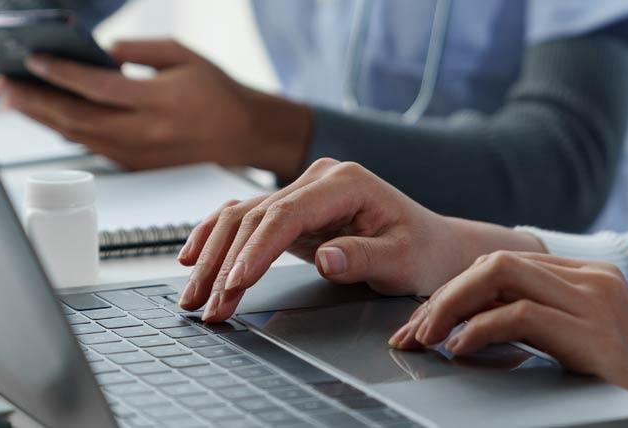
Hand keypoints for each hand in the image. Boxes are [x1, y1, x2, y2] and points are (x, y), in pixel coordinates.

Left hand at [0, 39, 312, 180]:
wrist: (243, 133)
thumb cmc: (215, 91)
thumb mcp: (181, 55)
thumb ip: (137, 50)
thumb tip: (96, 53)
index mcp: (160, 102)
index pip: (99, 88)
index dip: (62, 75)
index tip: (33, 59)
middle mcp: (146, 134)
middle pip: (77, 119)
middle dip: (34, 102)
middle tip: (2, 85)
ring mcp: (138, 154)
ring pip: (77, 136)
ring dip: (40, 118)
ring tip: (12, 98)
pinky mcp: (134, 164)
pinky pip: (89, 145)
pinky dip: (62, 129)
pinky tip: (44, 114)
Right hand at [177, 158, 545, 321]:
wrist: (435, 246)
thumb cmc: (425, 252)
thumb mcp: (404, 260)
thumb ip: (365, 257)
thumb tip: (326, 257)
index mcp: (346, 182)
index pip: (286, 213)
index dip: (256, 250)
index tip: (235, 283)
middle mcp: (318, 179)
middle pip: (254, 215)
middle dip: (225, 263)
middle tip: (208, 306)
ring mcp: (302, 191)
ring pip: (241, 217)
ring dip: (212, 257)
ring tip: (194, 297)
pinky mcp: (292, 209)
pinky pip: (244, 220)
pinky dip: (216, 238)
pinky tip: (192, 258)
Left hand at [389, 251, 627, 425]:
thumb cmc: (617, 393)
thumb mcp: (571, 345)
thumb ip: (532, 322)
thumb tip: (460, 321)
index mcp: (590, 275)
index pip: (505, 263)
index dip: (454, 291)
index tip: (421, 323)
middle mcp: (596, 277)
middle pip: (496, 261)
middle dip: (444, 295)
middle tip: (412, 332)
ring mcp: (598, 299)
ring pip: (500, 274)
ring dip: (451, 305)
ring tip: (426, 337)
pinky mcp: (595, 332)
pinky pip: (519, 315)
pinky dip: (478, 330)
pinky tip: (459, 351)